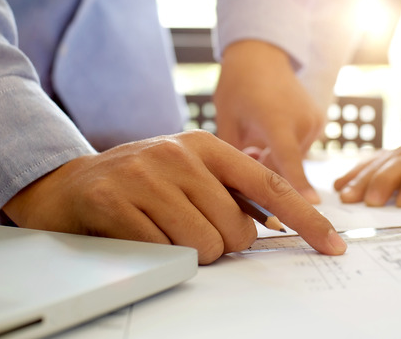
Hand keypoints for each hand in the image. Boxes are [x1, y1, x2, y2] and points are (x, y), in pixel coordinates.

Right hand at [2, 130, 344, 263]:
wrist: (69, 183)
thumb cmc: (138, 182)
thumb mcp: (187, 172)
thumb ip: (227, 189)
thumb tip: (275, 221)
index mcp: (205, 145)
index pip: (271, 186)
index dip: (306, 219)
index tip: (332, 245)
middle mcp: (180, 154)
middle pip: (238, 231)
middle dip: (221, 245)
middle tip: (189, 230)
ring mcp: (148, 175)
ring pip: (205, 245)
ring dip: (189, 253)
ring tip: (162, 231)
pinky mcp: (117, 201)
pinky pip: (165, 252)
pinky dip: (159, 254)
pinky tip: (140, 233)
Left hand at [214, 40, 323, 202]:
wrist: (261, 55)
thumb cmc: (237, 86)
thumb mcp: (227, 122)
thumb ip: (236, 157)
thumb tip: (246, 185)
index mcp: (277, 120)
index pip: (289, 162)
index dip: (297, 186)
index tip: (310, 207)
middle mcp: (302, 121)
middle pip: (286, 167)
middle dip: (265, 169)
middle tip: (247, 152)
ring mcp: (314, 120)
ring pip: (293, 159)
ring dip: (275, 159)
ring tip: (256, 137)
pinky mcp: (318, 121)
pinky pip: (299, 147)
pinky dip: (285, 148)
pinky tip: (268, 131)